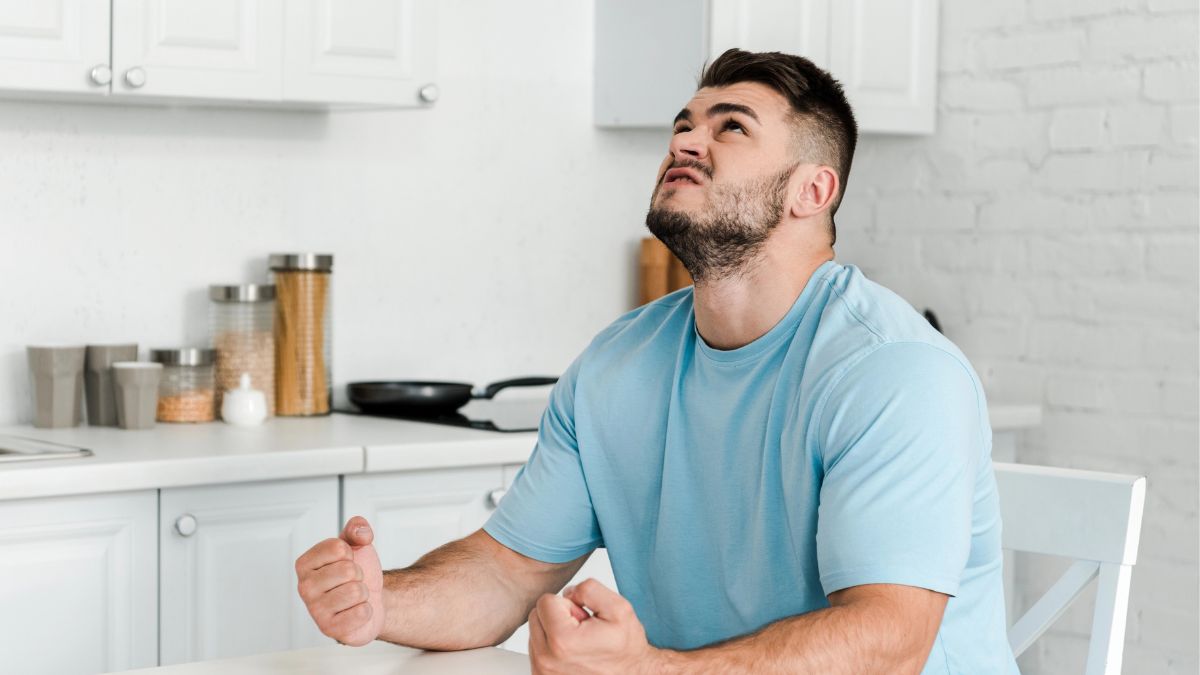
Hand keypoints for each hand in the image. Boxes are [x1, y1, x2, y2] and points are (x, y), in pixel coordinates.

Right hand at [295, 515, 384, 645]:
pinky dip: (366, 610)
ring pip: (356, 591)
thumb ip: (357, 528)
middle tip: (352, 580)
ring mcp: (315, 610)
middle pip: (348, 570)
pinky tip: (355, 611)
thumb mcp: (357, 545)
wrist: (371, 600)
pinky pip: (362, 612)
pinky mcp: (330, 629)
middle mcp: (304, 587)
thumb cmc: (358, 573)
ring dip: (363, 592)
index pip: (337, 547)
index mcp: (305, 564)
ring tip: (354, 596)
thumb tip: (360, 530)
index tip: (347, 560)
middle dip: (359, 574)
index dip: (351, 552)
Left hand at [528, 578, 664, 674]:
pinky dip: (551, 647)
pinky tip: (572, 654)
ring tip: (578, 643)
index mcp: (562, 640)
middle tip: (582, 630)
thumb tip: (567, 592)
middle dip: (558, 616)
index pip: (545, 601)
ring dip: (554, 632)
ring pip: (535, 632)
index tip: (584, 618)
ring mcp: (542, 671)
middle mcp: (546, 659)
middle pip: (536, 615)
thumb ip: (589, 589)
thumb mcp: (619, 609)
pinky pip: (536, 649)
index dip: (569, 604)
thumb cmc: (625, 648)